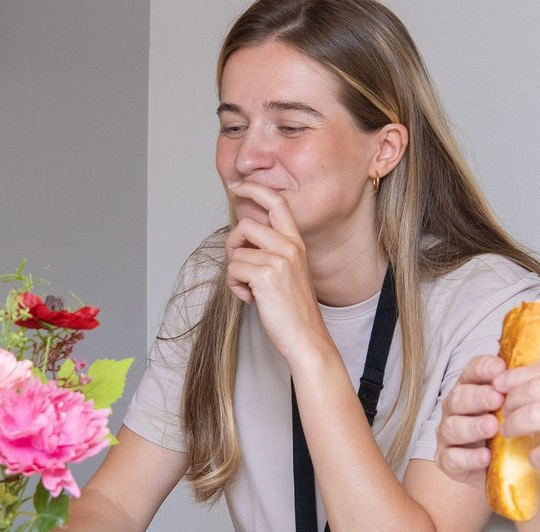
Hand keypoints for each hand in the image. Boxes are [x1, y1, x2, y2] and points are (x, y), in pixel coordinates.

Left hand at [223, 181, 327, 357]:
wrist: (306, 337)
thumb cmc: (293, 309)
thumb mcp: (287, 272)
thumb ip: (271, 252)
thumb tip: (241, 241)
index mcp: (296, 242)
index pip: (277, 202)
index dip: (254, 189)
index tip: (238, 186)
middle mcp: (289, 246)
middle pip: (246, 224)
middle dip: (233, 243)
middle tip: (238, 262)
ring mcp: (279, 260)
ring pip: (236, 252)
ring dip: (235, 273)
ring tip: (249, 289)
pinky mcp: (265, 275)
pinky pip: (233, 270)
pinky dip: (234, 286)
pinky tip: (250, 298)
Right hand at [435, 355, 510, 482]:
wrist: (503, 467)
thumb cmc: (510, 430)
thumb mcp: (518, 409)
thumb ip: (522, 393)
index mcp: (471, 388)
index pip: (471, 371)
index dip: (483, 368)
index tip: (500, 368)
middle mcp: (455, 409)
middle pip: (458, 397)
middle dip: (478, 397)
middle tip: (498, 398)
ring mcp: (448, 435)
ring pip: (452, 427)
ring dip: (472, 426)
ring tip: (492, 427)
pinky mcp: (448, 461)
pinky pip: (451, 458)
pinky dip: (468, 457)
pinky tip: (485, 456)